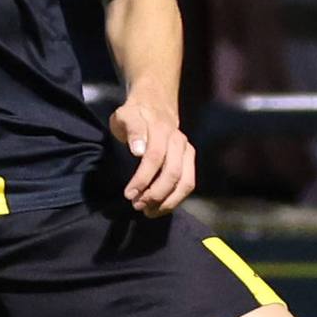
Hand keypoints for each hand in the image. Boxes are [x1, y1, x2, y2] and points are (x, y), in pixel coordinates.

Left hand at [110, 97, 197, 216]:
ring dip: (168, 201)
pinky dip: (175, 199)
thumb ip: (132, 130)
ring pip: (185, 182)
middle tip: (137, 205)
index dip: (142, 179)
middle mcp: (178, 141)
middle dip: (155, 194)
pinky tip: (159, 207)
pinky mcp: (190, 160)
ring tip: (148, 211)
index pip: (154, 157)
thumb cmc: (136, 114)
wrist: (155, 104)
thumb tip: (138, 151)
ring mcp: (187, 151)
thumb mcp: (126, 116)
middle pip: (172, 173)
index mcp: (161, 129)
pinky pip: (188, 184)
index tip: (129, 194)